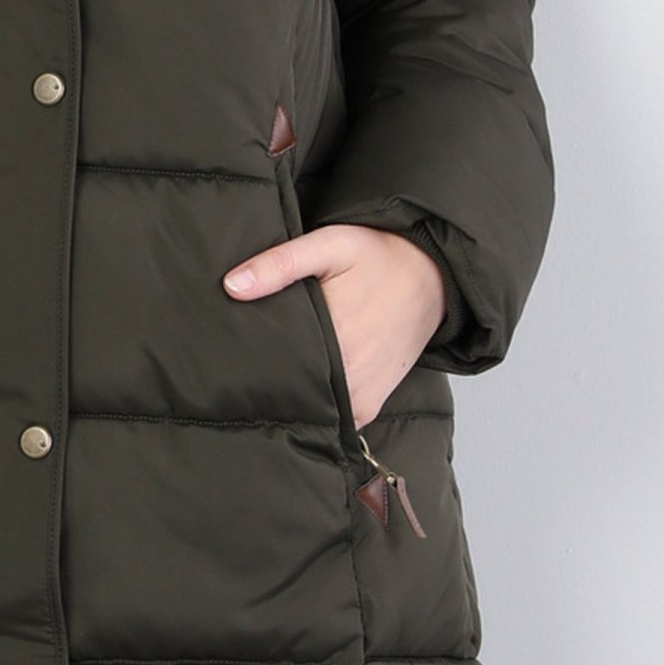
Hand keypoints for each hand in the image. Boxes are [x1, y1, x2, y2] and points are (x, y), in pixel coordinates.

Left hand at [220, 224, 447, 429]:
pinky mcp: (368, 406)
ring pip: (309, 409)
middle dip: (265, 379)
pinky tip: (302, 386)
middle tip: (243, 364)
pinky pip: (332, 419)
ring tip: (273, 374)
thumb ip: (280, 264)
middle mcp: (348, 376)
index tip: (231, 355)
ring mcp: (359, 396)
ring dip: (290, 396)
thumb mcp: (330, 245)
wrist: (432, 276)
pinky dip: (316, 407)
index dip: (248, 361)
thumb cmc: (379, 257)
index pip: (272, 366)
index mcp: (334, 337)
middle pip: (288, 390)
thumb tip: (232, 285)